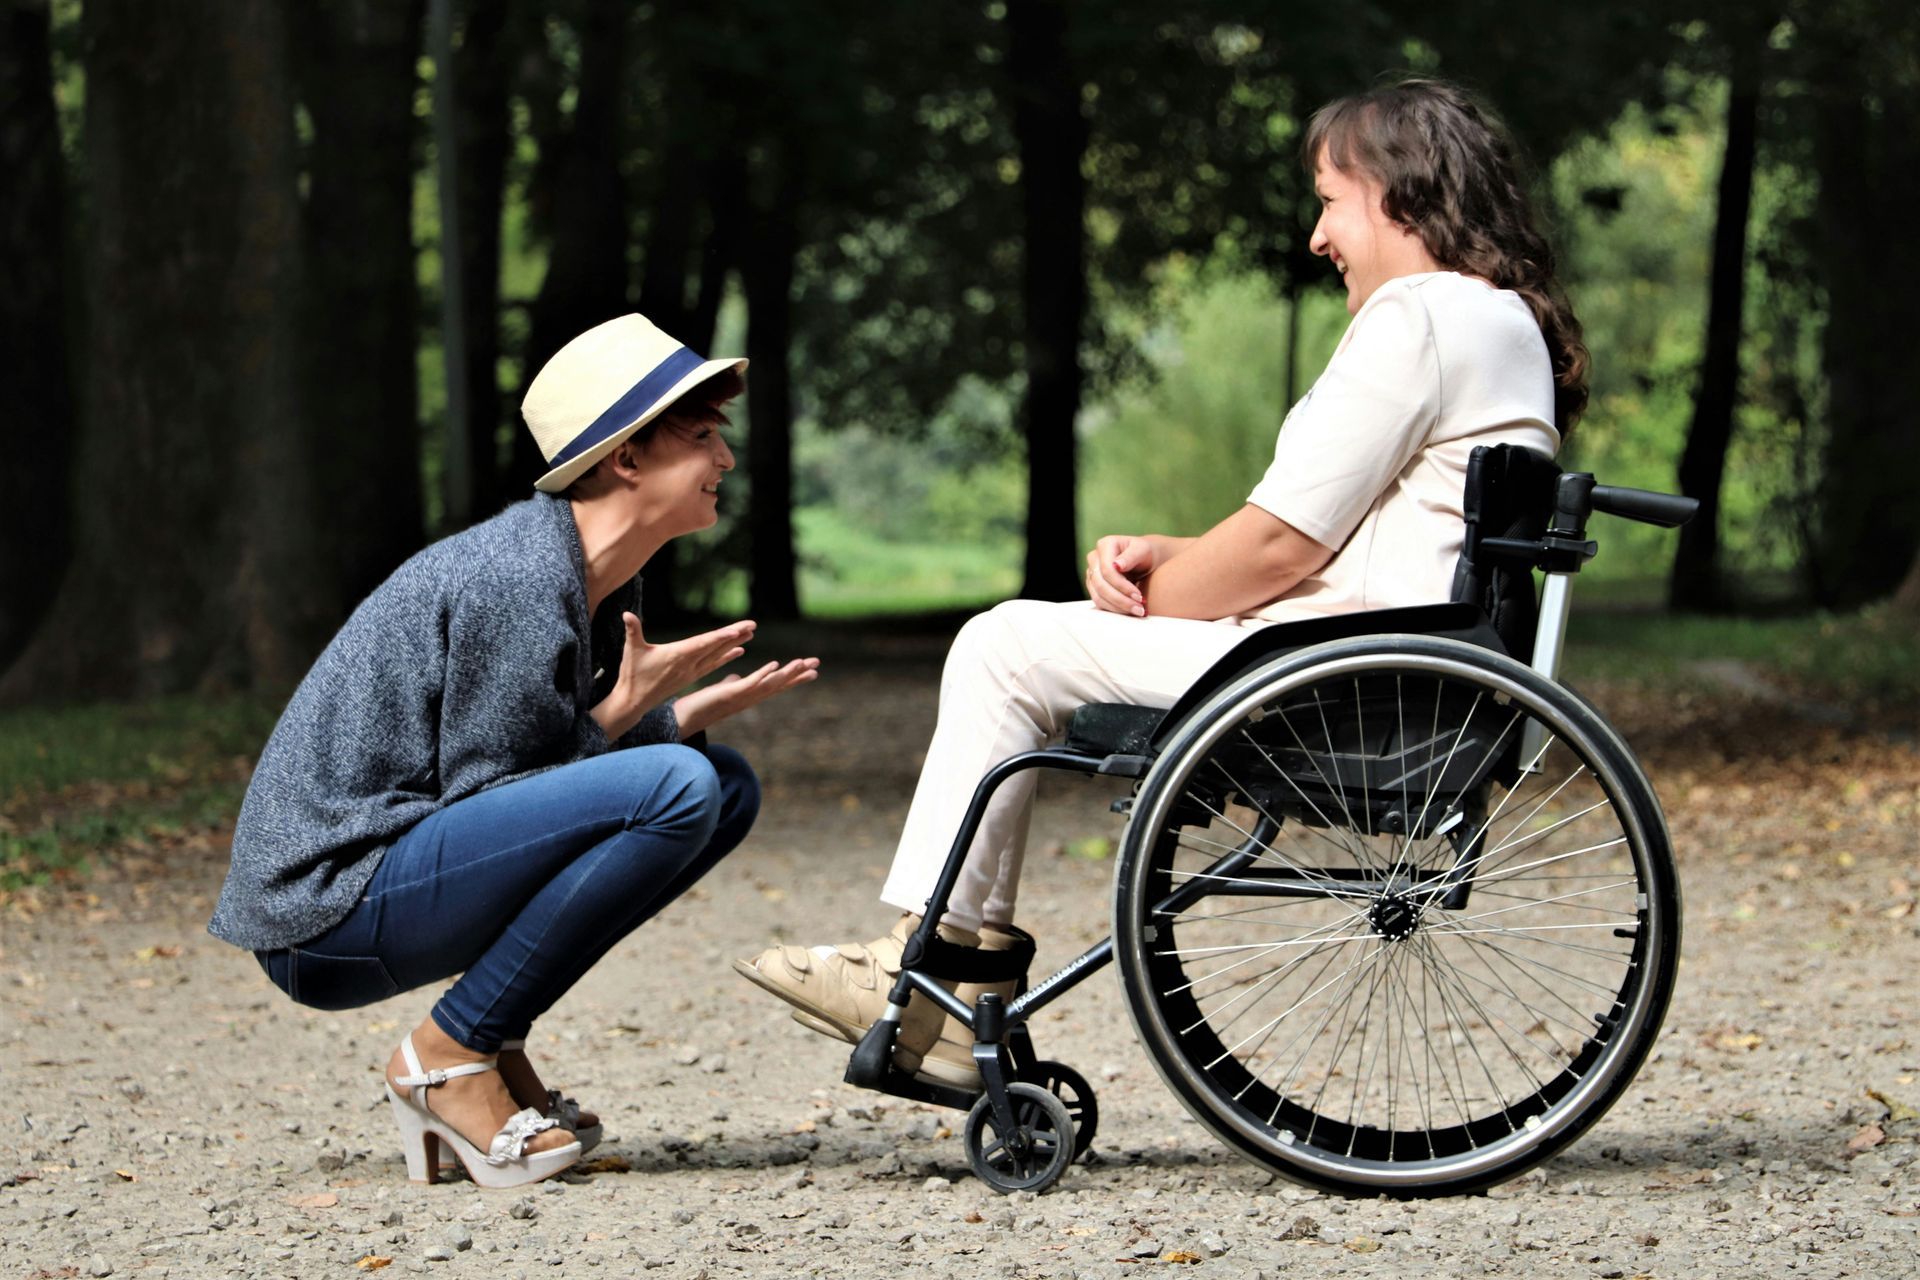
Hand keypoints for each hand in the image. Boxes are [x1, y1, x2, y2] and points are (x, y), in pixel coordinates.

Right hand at [590, 614, 754, 740]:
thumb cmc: (632, 674)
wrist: (634, 700)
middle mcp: (688, 664)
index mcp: (677, 656)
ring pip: (717, 655)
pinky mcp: (691, 676)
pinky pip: (713, 665)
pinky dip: (726, 657)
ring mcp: (691, 671)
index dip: (721, 636)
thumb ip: (632, 631)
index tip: (737, 629)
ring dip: (734, 644)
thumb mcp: (630, 650)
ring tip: (750, 633)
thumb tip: (626, 614)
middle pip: (716, 647)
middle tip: (753, 624)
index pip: (703, 643)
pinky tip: (739, 651)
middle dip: (734, 635)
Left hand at [673, 655, 820, 736]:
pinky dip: (763, 674)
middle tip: (817, 664)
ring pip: (770, 684)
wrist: (683, 719)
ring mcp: (741, 697)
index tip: (811, 670)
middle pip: (779, 685)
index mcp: (749, 695)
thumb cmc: (701, 707)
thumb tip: (735, 677)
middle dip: (798, 674)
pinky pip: (750, 683)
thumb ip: (730, 684)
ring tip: (803, 662)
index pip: (775, 684)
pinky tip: (775, 665)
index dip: (793, 677)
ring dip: (787, 673)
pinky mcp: (729, 694)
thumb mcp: (720, 692)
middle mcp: (749, 698)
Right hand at [1085, 535, 1155, 615]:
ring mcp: (1092, 574)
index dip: (1122, 585)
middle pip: (1101, 585)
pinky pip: (1100, 602)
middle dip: (1120, 599)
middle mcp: (1094, 558)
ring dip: (1118, 607)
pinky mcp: (1094, 587)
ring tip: (1137, 611)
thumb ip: (1131, 556)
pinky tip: (1129, 611)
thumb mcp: (1143, 550)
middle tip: (1139, 609)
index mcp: (1105, 545)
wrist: (1146, 559)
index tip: (1139, 596)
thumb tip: (1117, 565)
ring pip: (1098, 596)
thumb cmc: (1145, 553)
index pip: (1107, 570)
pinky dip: (1115, 609)